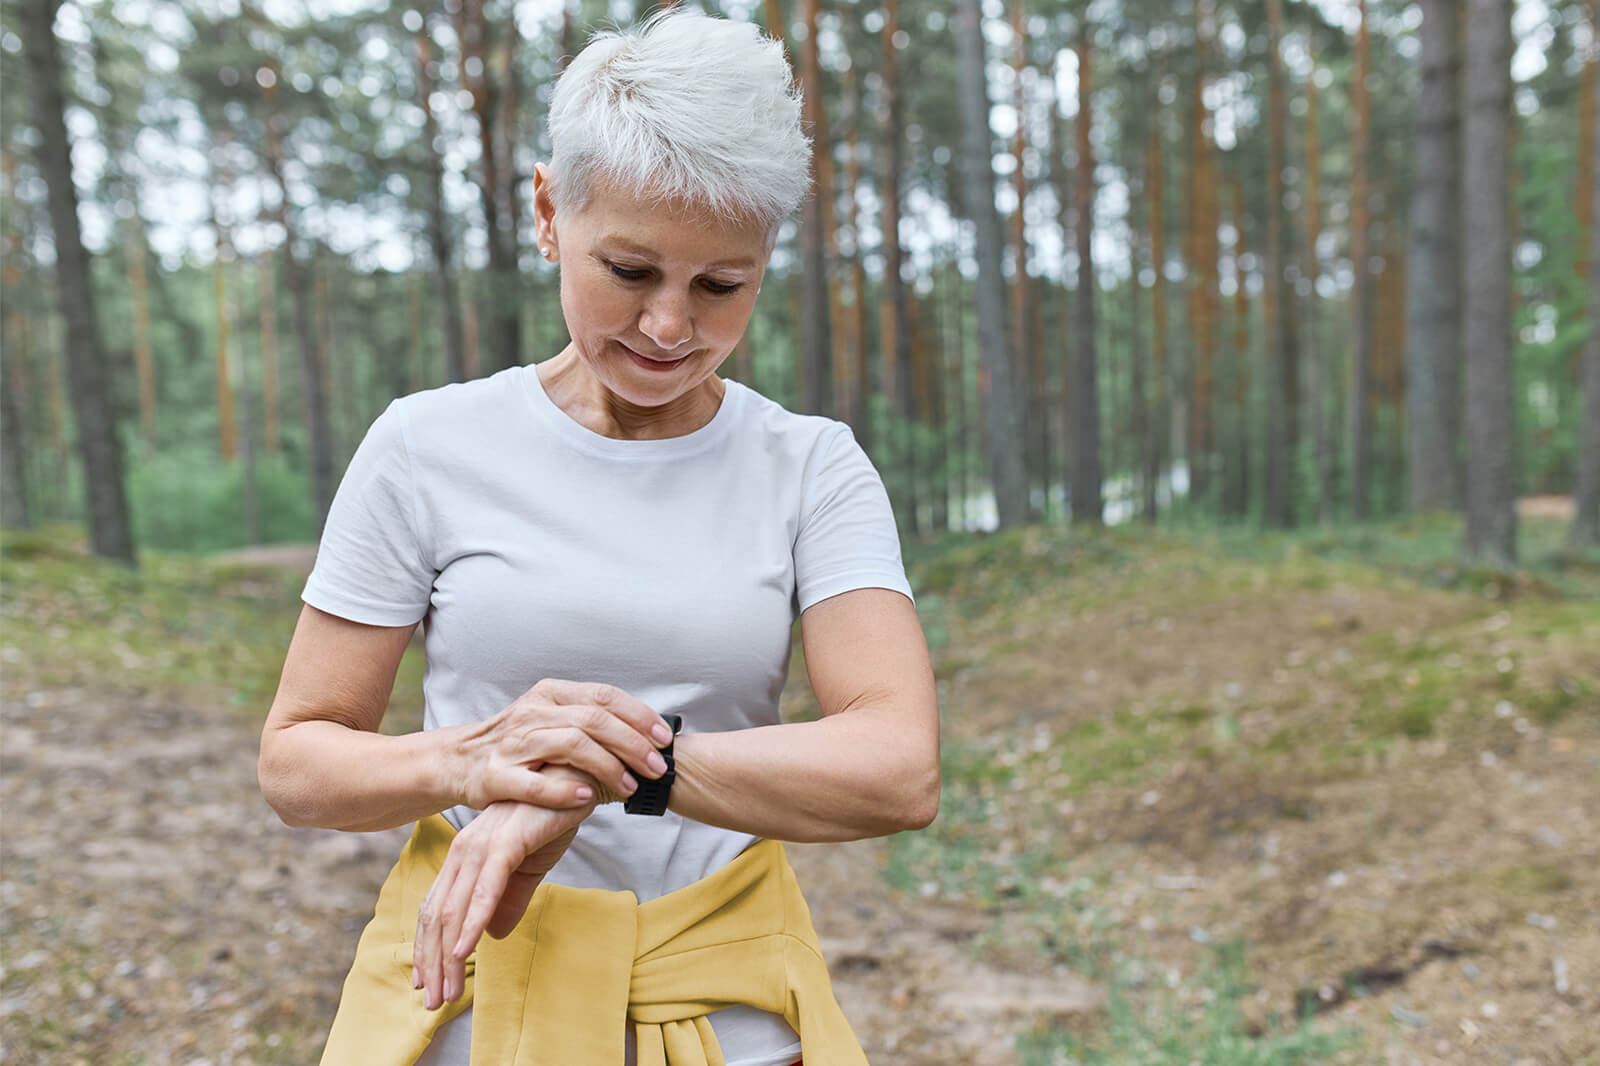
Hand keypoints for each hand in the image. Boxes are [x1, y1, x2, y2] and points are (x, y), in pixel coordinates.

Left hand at [412, 796, 588, 1009]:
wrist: (580, 777)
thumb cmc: (553, 815)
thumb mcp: (530, 866)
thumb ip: (509, 899)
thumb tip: (492, 936)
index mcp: (466, 856)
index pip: (436, 909)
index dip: (427, 949)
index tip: (424, 984)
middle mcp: (465, 851)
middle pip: (437, 915)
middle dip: (432, 962)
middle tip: (431, 1002)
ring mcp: (482, 845)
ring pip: (454, 909)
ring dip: (448, 954)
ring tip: (446, 990)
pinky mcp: (506, 842)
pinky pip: (484, 889)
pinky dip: (471, 922)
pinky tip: (465, 951)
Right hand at [458, 679, 674, 810]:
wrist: (458, 761)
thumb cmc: (519, 744)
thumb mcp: (552, 719)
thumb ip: (590, 720)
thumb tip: (647, 731)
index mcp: (551, 694)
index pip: (604, 696)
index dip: (639, 717)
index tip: (665, 739)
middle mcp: (533, 712)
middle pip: (594, 720)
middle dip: (633, 745)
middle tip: (658, 768)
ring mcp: (513, 743)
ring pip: (570, 745)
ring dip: (607, 767)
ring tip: (631, 786)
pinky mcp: (495, 775)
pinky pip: (534, 783)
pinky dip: (563, 790)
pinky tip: (587, 799)